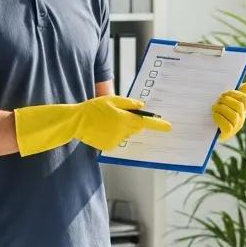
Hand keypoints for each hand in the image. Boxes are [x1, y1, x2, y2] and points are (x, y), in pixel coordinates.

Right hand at [14, 96, 171, 155]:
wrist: (76, 122)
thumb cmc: (93, 108)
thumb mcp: (111, 100)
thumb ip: (128, 103)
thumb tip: (141, 106)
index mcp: (123, 118)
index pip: (145, 122)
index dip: (158, 124)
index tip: (168, 126)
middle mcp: (122, 131)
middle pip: (136, 128)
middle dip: (133, 122)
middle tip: (120, 115)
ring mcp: (115, 140)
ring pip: (126, 133)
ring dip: (122, 127)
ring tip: (107, 121)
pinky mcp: (109, 146)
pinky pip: (118, 139)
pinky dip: (114, 134)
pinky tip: (103, 128)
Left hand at [212, 80, 245, 139]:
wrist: (208, 129)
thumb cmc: (220, 111)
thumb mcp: (229, 100)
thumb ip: (240, 91)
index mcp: (242, 107)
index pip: (243, 97)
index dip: (233, 93)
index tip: (223, 93)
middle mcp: (241, 117)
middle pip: (239, 106)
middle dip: (226, 101)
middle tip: (217, 100)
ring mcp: (235, 126)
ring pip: (234, 116)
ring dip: (222, 109)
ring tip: (214, 107)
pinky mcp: (228, 133)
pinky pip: (227, 126)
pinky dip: (220, 119)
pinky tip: (214, 115)